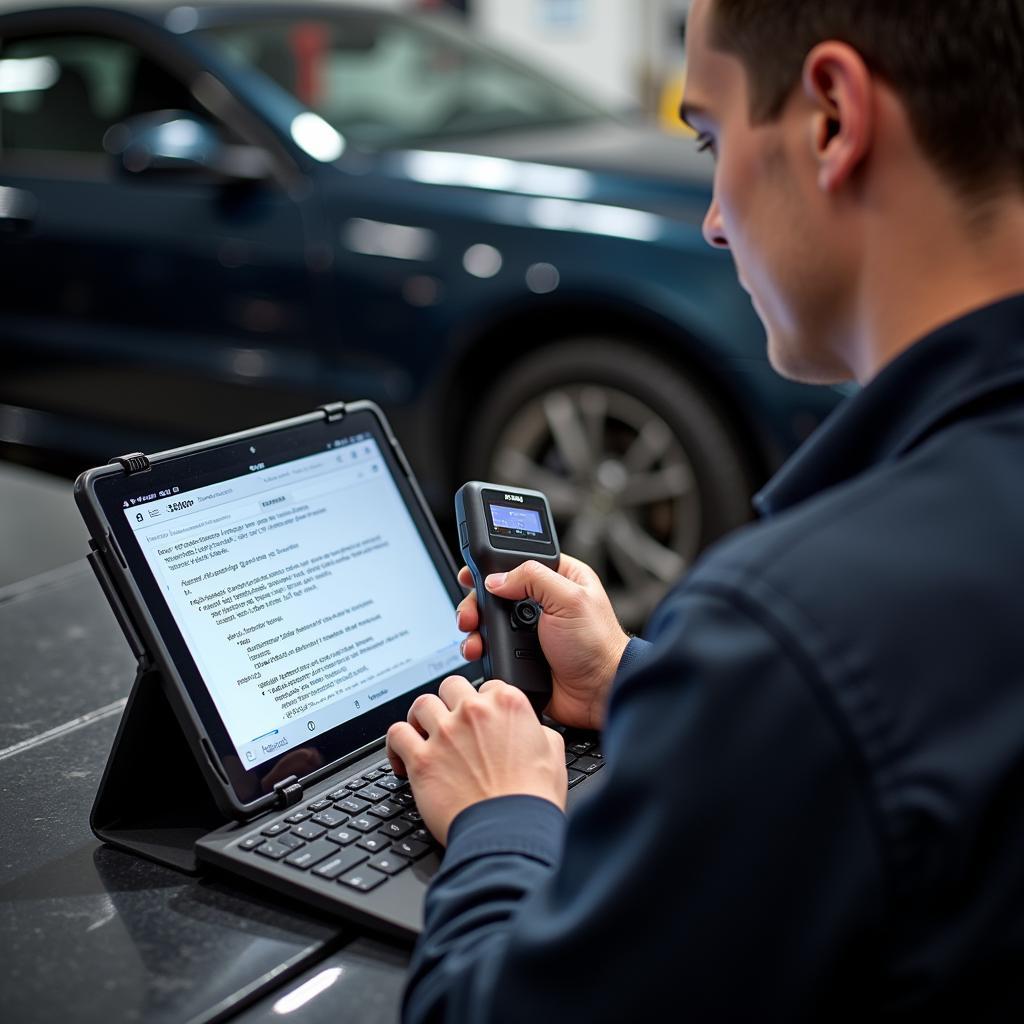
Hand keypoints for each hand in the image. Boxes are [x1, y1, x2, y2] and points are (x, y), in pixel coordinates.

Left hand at [386, 675, 566, 845]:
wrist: (509, 833)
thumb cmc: (532, 798)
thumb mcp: (552, 753)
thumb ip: (537, 729)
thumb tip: (531, 728)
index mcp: (507, 704)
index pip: (487, 686)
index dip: (483, 702)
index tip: (479, 718)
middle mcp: (473, 712)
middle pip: (451, 687)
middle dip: (450, 702)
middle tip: (451, 721)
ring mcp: (445, 733)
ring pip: (421, 704)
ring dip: (422, 717)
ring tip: (423, 731)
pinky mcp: (421, 759)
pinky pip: (396, 735)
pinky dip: (395, 743)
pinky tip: (402, 755)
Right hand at [456, 555, 629, 730]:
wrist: (598, 692)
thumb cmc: (598, 645)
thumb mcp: (570, 599)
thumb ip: (533, 578)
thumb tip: (496, 579)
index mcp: (559, 577)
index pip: (518, 561)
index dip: (493, 566)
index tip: (472, 573)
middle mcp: (541, 601)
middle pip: (496, 591)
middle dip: (477, 601)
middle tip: (470, 614)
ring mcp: (528, 628)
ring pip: (488, 619)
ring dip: (474, 627)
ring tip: (473, 637)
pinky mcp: (519, 652)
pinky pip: (490, 645)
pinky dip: (479, 647)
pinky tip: (480, 651)